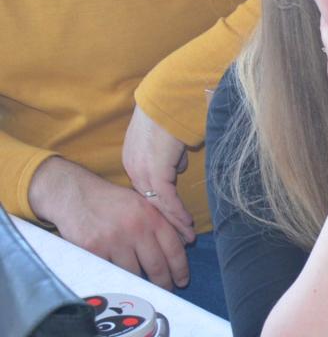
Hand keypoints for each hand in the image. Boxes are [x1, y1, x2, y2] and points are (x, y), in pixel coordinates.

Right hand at [28, 158, 189, 288]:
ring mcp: (114, 241)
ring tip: (144, 287)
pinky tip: (121, 281)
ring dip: (140, 283)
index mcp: (151, 217)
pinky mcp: (93, 251)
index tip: (182, 280)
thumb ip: (161, 222)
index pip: (174, 249)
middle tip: (166, 291)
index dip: (180, 269)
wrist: (73, 194)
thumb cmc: (111, 201)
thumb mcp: (141, 203)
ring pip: (134, 273)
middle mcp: (135, 229)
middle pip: (156, 266)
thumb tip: (185, 243)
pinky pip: (110, 272)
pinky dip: (117, 278)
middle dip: (164, 283)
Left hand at [122, 104, 195, 242]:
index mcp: (132, 157)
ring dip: (172, 223)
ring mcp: (142, 170)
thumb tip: (177, 165)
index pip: (147, 188)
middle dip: (164, 221)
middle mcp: (132, 166)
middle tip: (178, 238)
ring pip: (156, 205)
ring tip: (185, 238)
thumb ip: (170, 154)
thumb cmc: (173, 111)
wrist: (170, 98)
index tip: (173, 221)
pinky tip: (186, 225)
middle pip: (148, 202)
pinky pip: (165, 200)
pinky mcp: (155, 172)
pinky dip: (176, 214)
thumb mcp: (168, 138)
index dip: (161, 206)